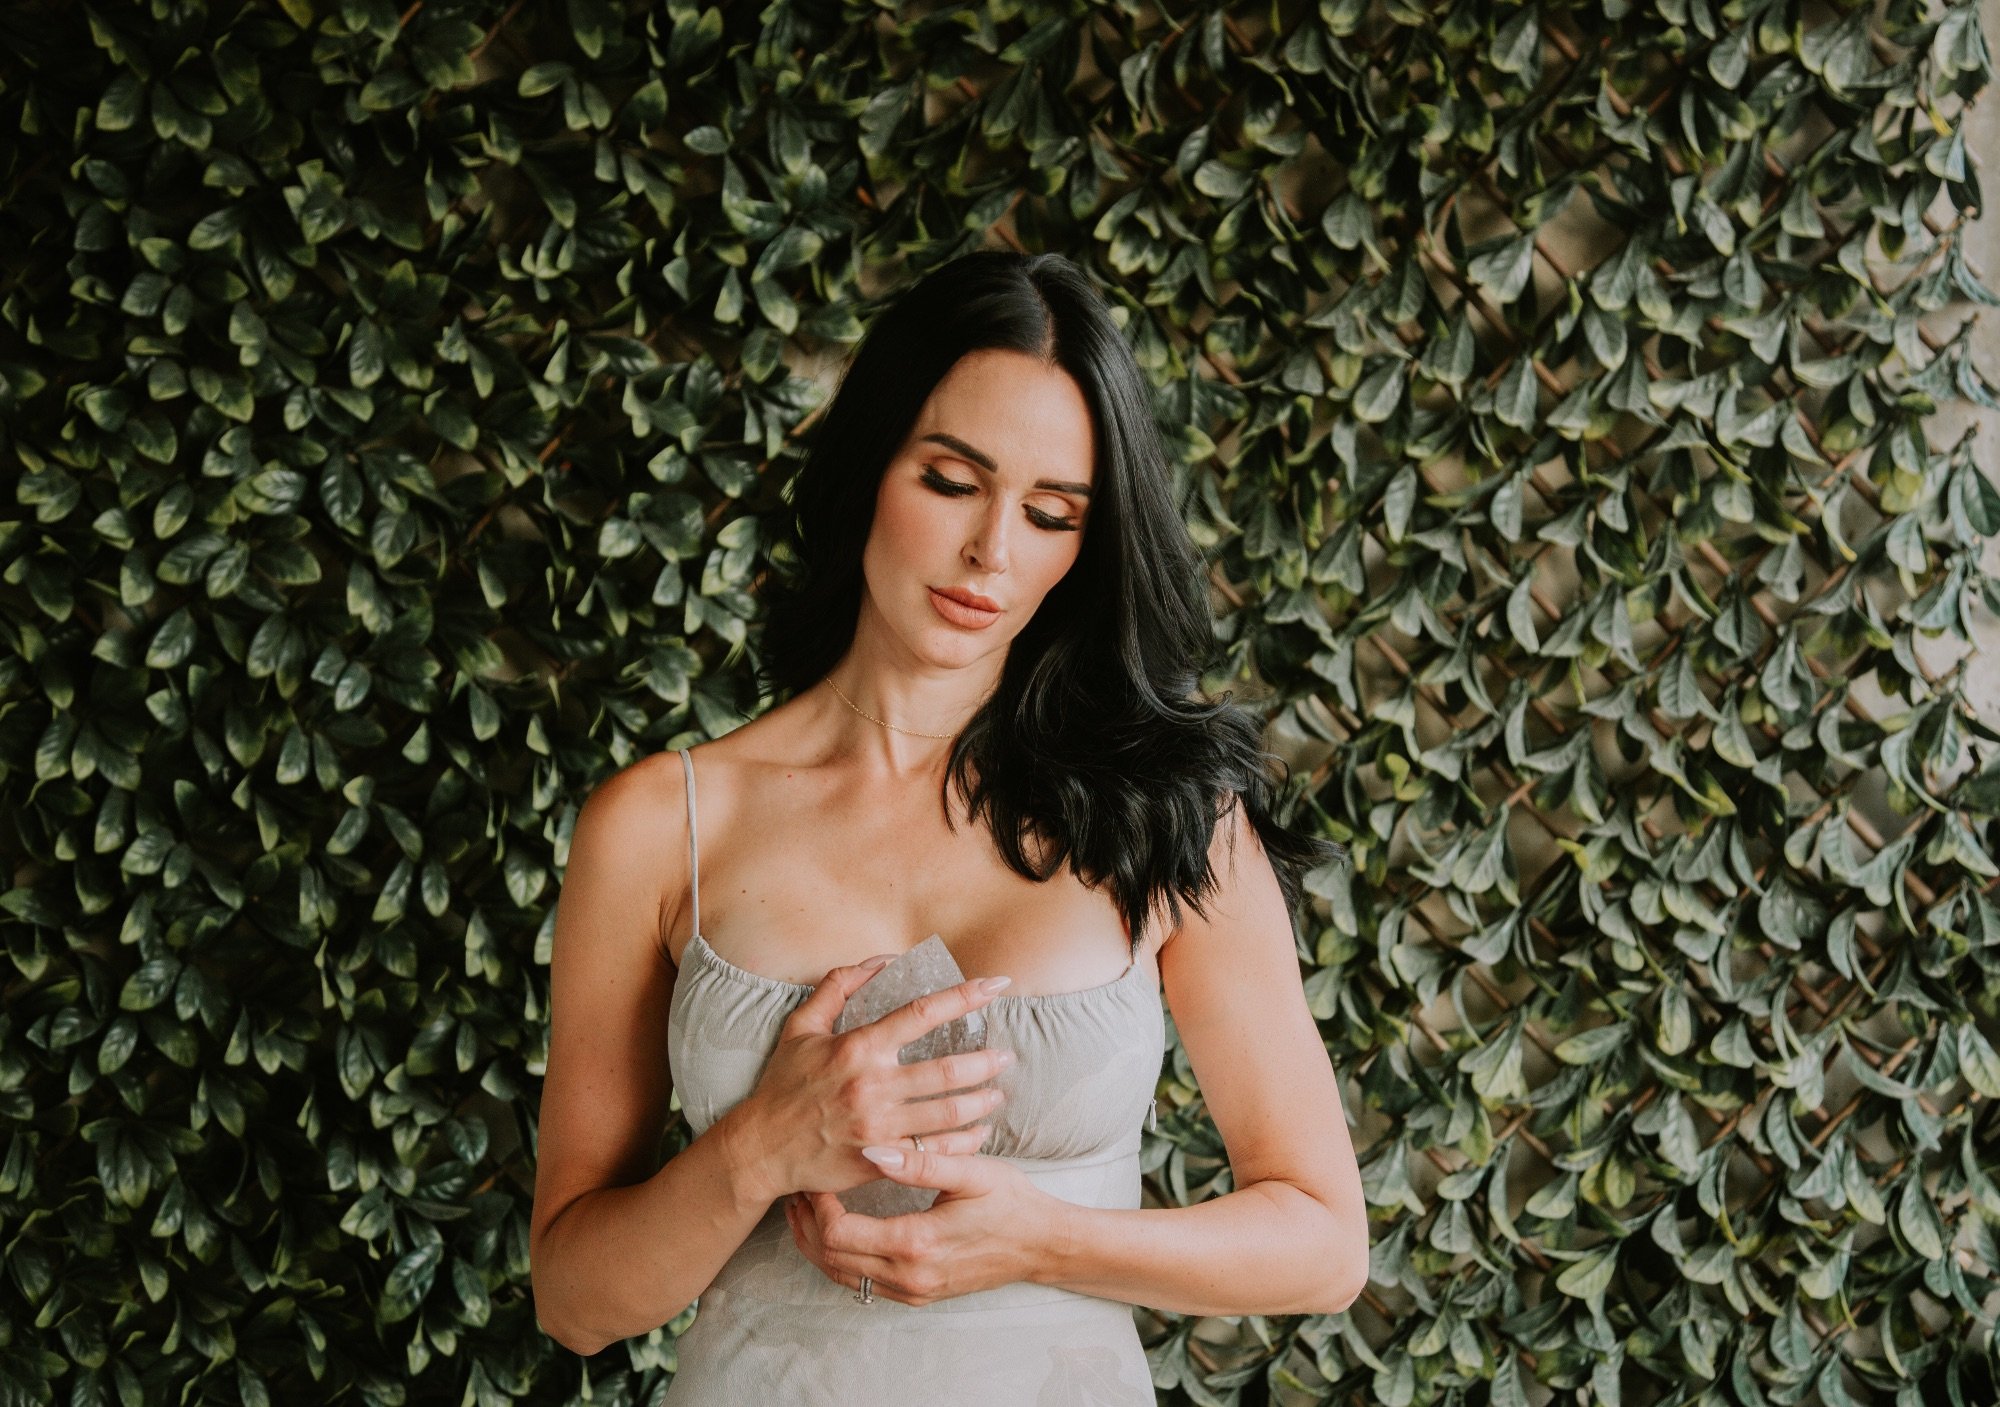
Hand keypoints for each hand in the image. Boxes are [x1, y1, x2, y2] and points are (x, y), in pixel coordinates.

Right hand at [726, 956, 1015, 1201]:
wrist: (762, 1147)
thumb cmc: (784, 1084)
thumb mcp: (802, 1026)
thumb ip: (840, 986)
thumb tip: (882, 960)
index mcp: (858, 1047)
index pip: (922, 1013)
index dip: (964, 996)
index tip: (996, 985)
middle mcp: (871, 1085)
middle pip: (946, 1070)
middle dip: (985, 1061)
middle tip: (1006, 1056)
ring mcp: (877, 1126)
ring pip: (947, 1113)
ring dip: (980, 1102)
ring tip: (997, 1094)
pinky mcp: (880, 1160)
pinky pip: (934, 1152)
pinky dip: (963, 1143)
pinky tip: (978, 1134)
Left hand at [785, 1144, 1055, 1305]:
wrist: (1043, 1245)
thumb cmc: (1011, 1202)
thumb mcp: (970, 1173)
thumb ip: (919, 1162)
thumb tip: (871, 1151)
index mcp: (916, 1243)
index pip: (838, 1233)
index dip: (817, 1204)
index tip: (817, 1174)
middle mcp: (909, 1276)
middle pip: (829, 1258)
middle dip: (807, 1221)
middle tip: (801, 1185)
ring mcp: (912, 1291)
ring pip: (839, 1274)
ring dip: (817, 1242)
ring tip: (808, 1205)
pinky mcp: (917, 1295)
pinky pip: (860, 1283)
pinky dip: (838, 1258)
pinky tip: (836, 1230)